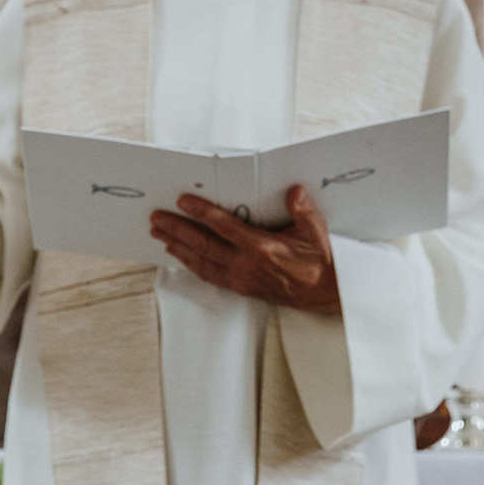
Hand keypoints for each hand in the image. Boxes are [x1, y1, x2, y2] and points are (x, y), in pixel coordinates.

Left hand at [150, 185, 341, 315]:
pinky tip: (183, 258)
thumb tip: (292, 191)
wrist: (326, 293)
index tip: (183, 201)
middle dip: (177, 230)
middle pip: (203, 245)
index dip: (201, 212)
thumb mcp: (315, 231)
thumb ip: (301, 209)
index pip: (224, 226)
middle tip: (157, 219)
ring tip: (161, 237)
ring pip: (202, 263)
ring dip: (179, 248)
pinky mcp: (243, 288)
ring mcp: (242, 279)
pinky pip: (210, 276)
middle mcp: (246, 265)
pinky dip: (193, 265)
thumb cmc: (320, 263)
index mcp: (262, 248)